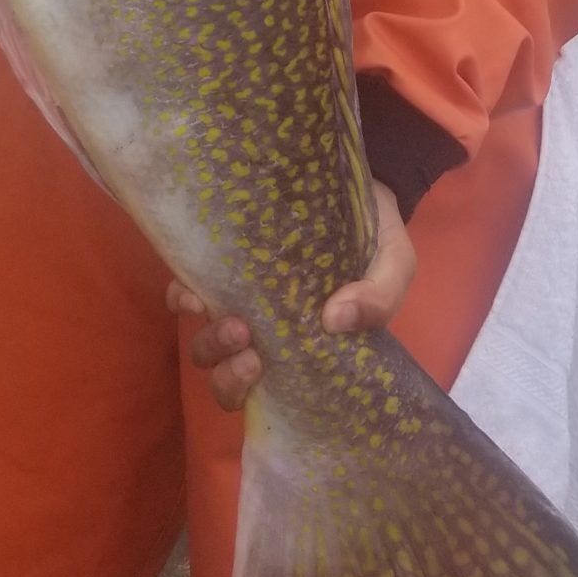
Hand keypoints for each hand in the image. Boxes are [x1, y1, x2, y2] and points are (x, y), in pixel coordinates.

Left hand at [166, 184, 416, 413]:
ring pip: (203, 346)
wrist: (356, 183)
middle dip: (228, 375)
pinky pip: (183, 296)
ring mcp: (240, 302)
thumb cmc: (375, 236)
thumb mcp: (395, 264)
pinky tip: (196, 293)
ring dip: (211, 343)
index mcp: (302, 347)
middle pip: (224, 377)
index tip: (260, 368)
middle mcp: (264, 333)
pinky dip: (182, 300)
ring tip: (235, 321)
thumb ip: (381, 298)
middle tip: (251, 351)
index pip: (263, 393)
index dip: (247, 391)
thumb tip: (337, 321)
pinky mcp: (221, 266)